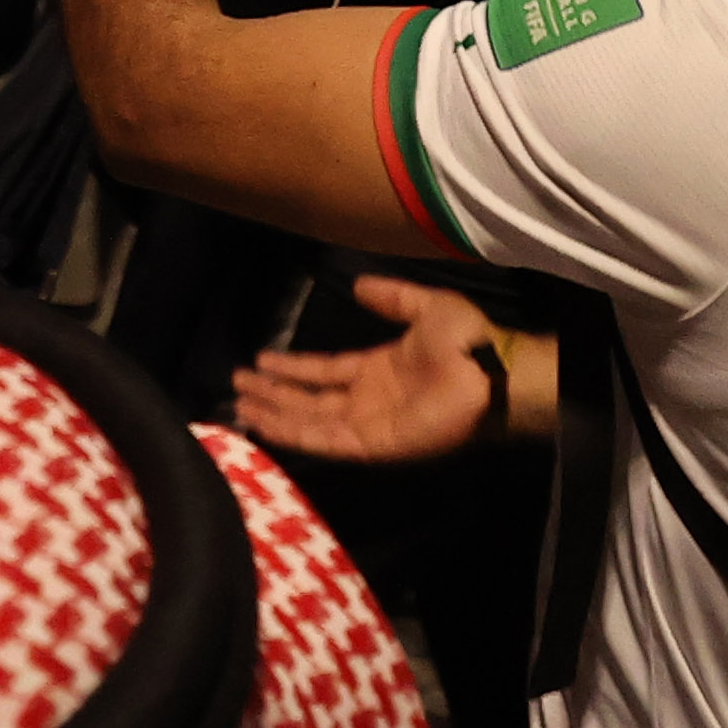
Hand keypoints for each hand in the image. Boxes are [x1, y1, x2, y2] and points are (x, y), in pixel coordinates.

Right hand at [235, 278, 518, 462]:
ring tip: (240, 406)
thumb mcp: (424, 306)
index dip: (292, 368)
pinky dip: (296, 434)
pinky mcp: (374, 444)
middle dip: (273, 394)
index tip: (259, 360)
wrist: (490, 372)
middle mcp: (367, 399)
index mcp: (377, 369)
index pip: (323, 371)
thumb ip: (391, 297)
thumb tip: (357, 284)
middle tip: (237, 386)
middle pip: (309, 400)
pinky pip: (327, 441)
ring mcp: (369, 424)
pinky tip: (268, 425)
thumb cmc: (466, 340)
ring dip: (276, 414)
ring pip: (310, 421)